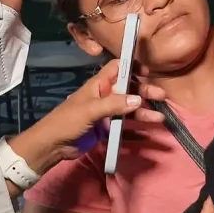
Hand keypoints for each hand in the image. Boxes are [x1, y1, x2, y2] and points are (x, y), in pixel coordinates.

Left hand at [8, 59, 165, 173]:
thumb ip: (114, 104)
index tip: (148, 71)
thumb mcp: (90, 110)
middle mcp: (105, 96)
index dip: (132, 66)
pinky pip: (125, 127)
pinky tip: (148, 135)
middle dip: (144, 92)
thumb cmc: (67, 121)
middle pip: (128, 89)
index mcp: (98, 85)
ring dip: (144, 113)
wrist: (52, 145)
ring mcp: (106, 113)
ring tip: (160, 119)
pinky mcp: (106, 129)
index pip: (118, 68)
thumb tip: (138, 98)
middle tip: (161, 96)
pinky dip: (136, 130)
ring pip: (129, 109)